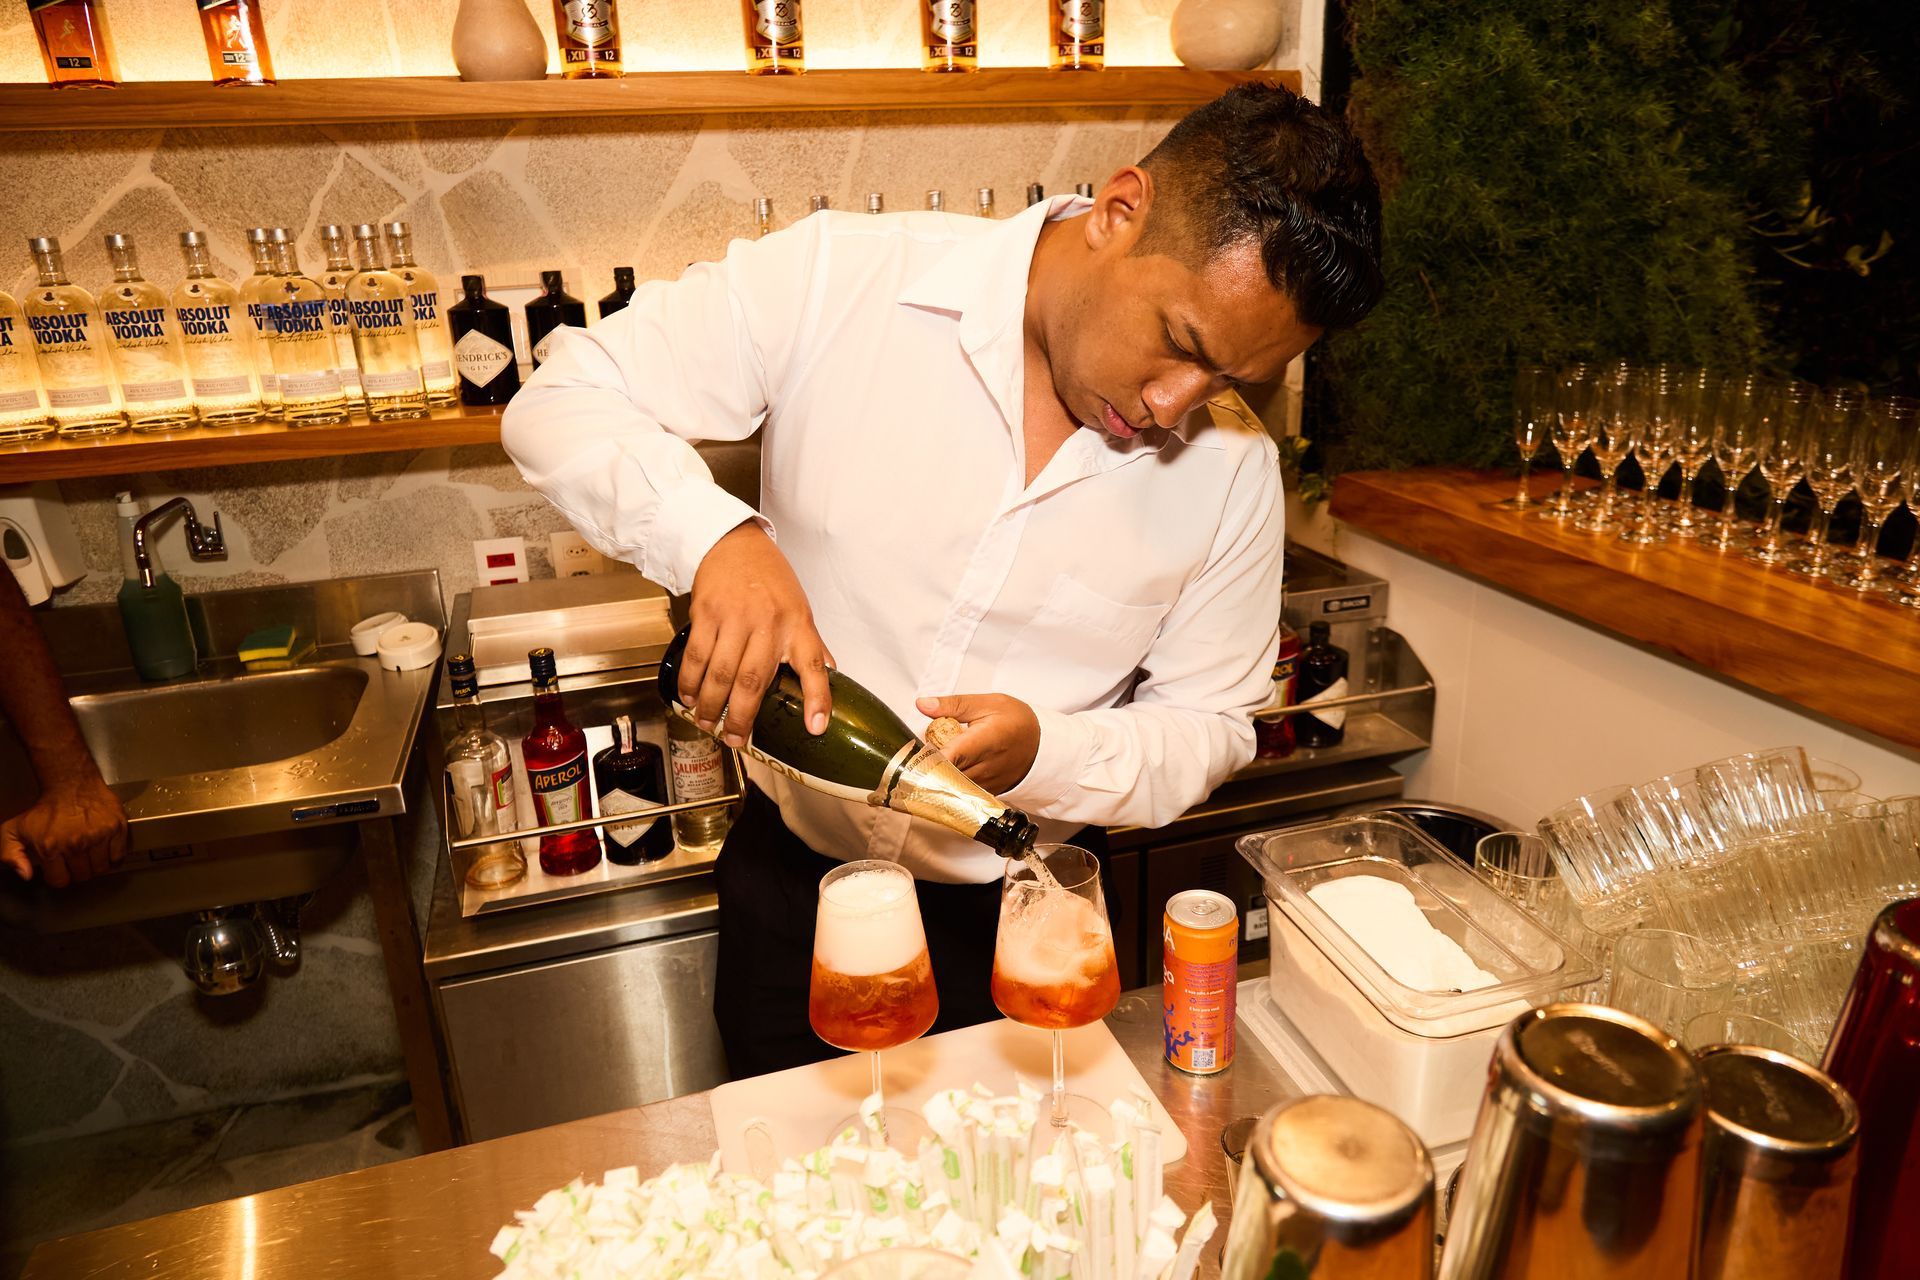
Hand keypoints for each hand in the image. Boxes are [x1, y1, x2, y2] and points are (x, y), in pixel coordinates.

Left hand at [0, 773, 127, 888]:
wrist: (72, 784)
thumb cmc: (46, 809)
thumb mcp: (13, 830)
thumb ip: (10, 854)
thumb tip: (26, 874)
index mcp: (50, 847)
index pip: (60, 880)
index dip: (60, 876)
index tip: (61, 867)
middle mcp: (76, 844)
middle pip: (83, 876)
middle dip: (79, 870)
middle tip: (76, 858)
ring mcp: (98, 836)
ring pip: (101, 869)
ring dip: (96, 865)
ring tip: (90, 854)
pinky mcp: (117, 829)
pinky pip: (118, 857)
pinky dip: (113, 857)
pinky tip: (104, 849)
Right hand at [684, 521, 833, 747]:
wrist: (733, 542)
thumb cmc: (769, 579)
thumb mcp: (799, 608)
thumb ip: (810, 646)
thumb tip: (829, 678)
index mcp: (798, 626)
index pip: (814, 666)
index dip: (817, 699)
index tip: (815, 727)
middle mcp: (769, 624)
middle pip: (753, 682)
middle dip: (741, 718)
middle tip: (735, 739)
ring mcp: (735, 618)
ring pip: (720, 674)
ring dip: (711, 705)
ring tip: (707, 723)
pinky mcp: (707, 613)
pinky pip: (697, 656)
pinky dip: (691, 682)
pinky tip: (689, 696)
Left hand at [915, 693, 1040, 795]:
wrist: (1041, 745)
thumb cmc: (1016, 721)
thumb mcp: (987, 703)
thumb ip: (953, 705)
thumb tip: (923, 704)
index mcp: (983, 741)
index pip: (949, 757)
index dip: (928, 757)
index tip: (916, 751)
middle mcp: (984, 767)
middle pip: (944, 775)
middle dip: (927, 764)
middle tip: (923, 750)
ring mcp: (985, 783)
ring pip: (950, 786)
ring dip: (937, 775)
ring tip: (936, 758)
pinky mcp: (985, 792)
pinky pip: (960, 792)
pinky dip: (949, 783)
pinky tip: (948, 770)